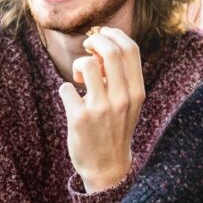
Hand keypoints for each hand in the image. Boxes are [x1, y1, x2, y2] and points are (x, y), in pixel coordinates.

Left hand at [58, 26, 143, 192]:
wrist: (106, 167)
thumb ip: (119, 77)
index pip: (130, 49)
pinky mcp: (80, 118)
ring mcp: (101, 108)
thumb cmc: (115, 128)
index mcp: (136, 92)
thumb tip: (100, 46)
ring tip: (79, 78)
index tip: (101, 36)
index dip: (113, 35)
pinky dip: (65, 90)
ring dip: (79, 64)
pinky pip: (66, 88)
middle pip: (110, 51)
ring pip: (87, 64)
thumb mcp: (127, 103)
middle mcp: (122, 98)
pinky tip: (71, 101)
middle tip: (86, 47)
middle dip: (94, 41)